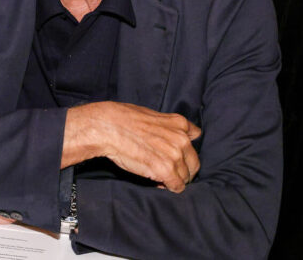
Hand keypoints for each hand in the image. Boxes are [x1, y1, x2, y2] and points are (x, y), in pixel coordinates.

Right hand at [62, 101, 200, 192]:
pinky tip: (157, 182)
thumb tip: (168, 136)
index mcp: (179, 123)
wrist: (107, 127)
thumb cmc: (122, 120)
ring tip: (158, 176)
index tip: (176, 153)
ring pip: (185, 177)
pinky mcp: (166, 170)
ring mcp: (175, 155)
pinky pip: (176, 186)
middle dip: (183, 169)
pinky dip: (169, 187)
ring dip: (174, 179)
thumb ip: (165, 125)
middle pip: (194, 162)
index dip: (184, 148)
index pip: (195, 138)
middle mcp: (182, 139)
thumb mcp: (150, 115)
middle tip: (168, 171)